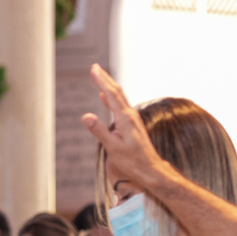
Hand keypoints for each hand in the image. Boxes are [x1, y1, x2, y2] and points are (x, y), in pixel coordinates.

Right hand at [80, 64, 176, 191]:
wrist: (150, 168)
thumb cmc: (131, 161)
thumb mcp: (112, 147)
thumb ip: (99, 131)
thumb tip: (86, 116)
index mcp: (125, 118)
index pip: (112, 95)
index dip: (102, 81)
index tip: (93, 69)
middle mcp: (130, 115)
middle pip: (116, 92)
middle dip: (105, 79)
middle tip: (95, 67)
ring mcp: (131, 119)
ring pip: (119, 97)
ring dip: (108, 86)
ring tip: (99, 77)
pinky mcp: (131, 125)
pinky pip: (119, 106)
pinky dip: (110, 98)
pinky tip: (105, 97)